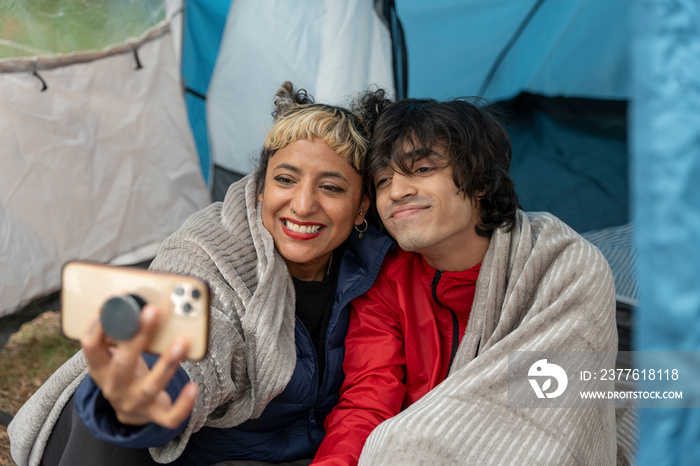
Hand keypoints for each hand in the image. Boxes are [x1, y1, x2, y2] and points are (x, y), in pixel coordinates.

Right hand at [81, 304, 198, 427]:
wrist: (131, 411)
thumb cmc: (127, 370)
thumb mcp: (117, 354)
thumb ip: (124, 332)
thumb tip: (143, 297)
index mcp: (100, 367)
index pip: (91, 346)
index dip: (100, 323)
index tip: (115, 298)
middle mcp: (113, 386)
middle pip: (122, 363)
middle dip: (138, 336)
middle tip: (153, 311)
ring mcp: (133, 403)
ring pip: (150, 385)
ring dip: (167, 362)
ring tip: (183, 342)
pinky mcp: (153, 415)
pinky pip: (169, 416)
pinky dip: (183, 404)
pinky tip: (194, 387)